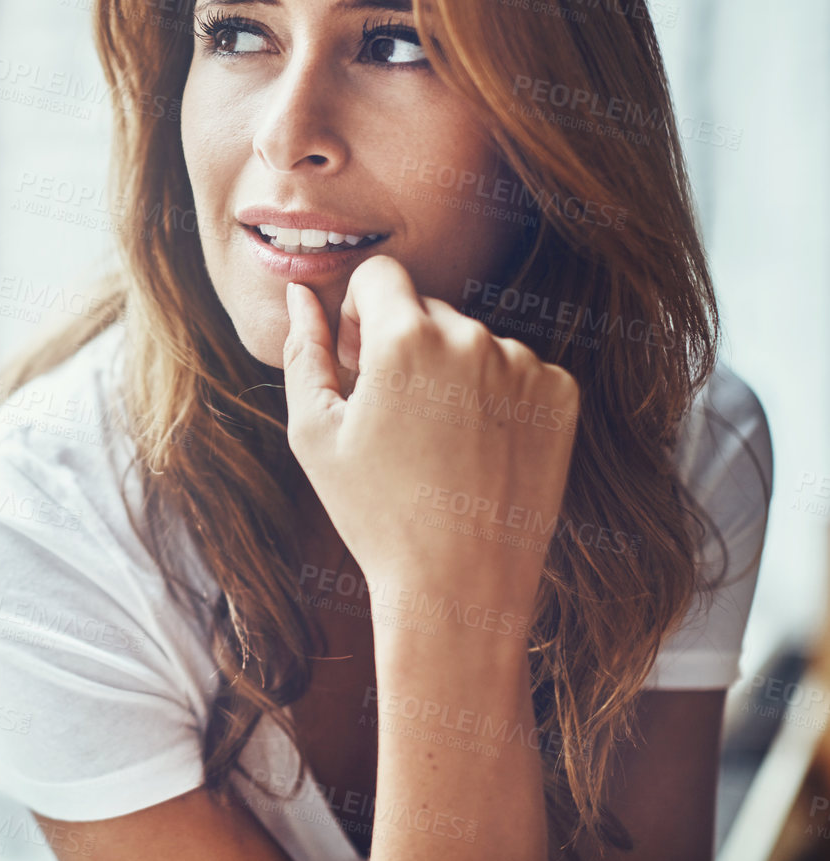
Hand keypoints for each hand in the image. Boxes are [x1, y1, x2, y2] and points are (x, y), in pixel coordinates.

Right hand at [281, 254, 579, 618]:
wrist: (460, 584)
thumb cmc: (375, 512)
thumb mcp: (314, 432)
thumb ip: (304, 350)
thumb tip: (300, 294)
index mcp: (404, 338)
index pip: (380, 275)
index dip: (358, 312)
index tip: (358, 359)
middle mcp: (472, 336)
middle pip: (426, 308)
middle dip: (403, 344)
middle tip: (393, 417)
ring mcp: (524, 364)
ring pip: (472, 340)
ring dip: (451, 371)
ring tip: (438, 443)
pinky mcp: (561, 394)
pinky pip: (516, 370)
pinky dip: (496, 396)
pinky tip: (478, 449)